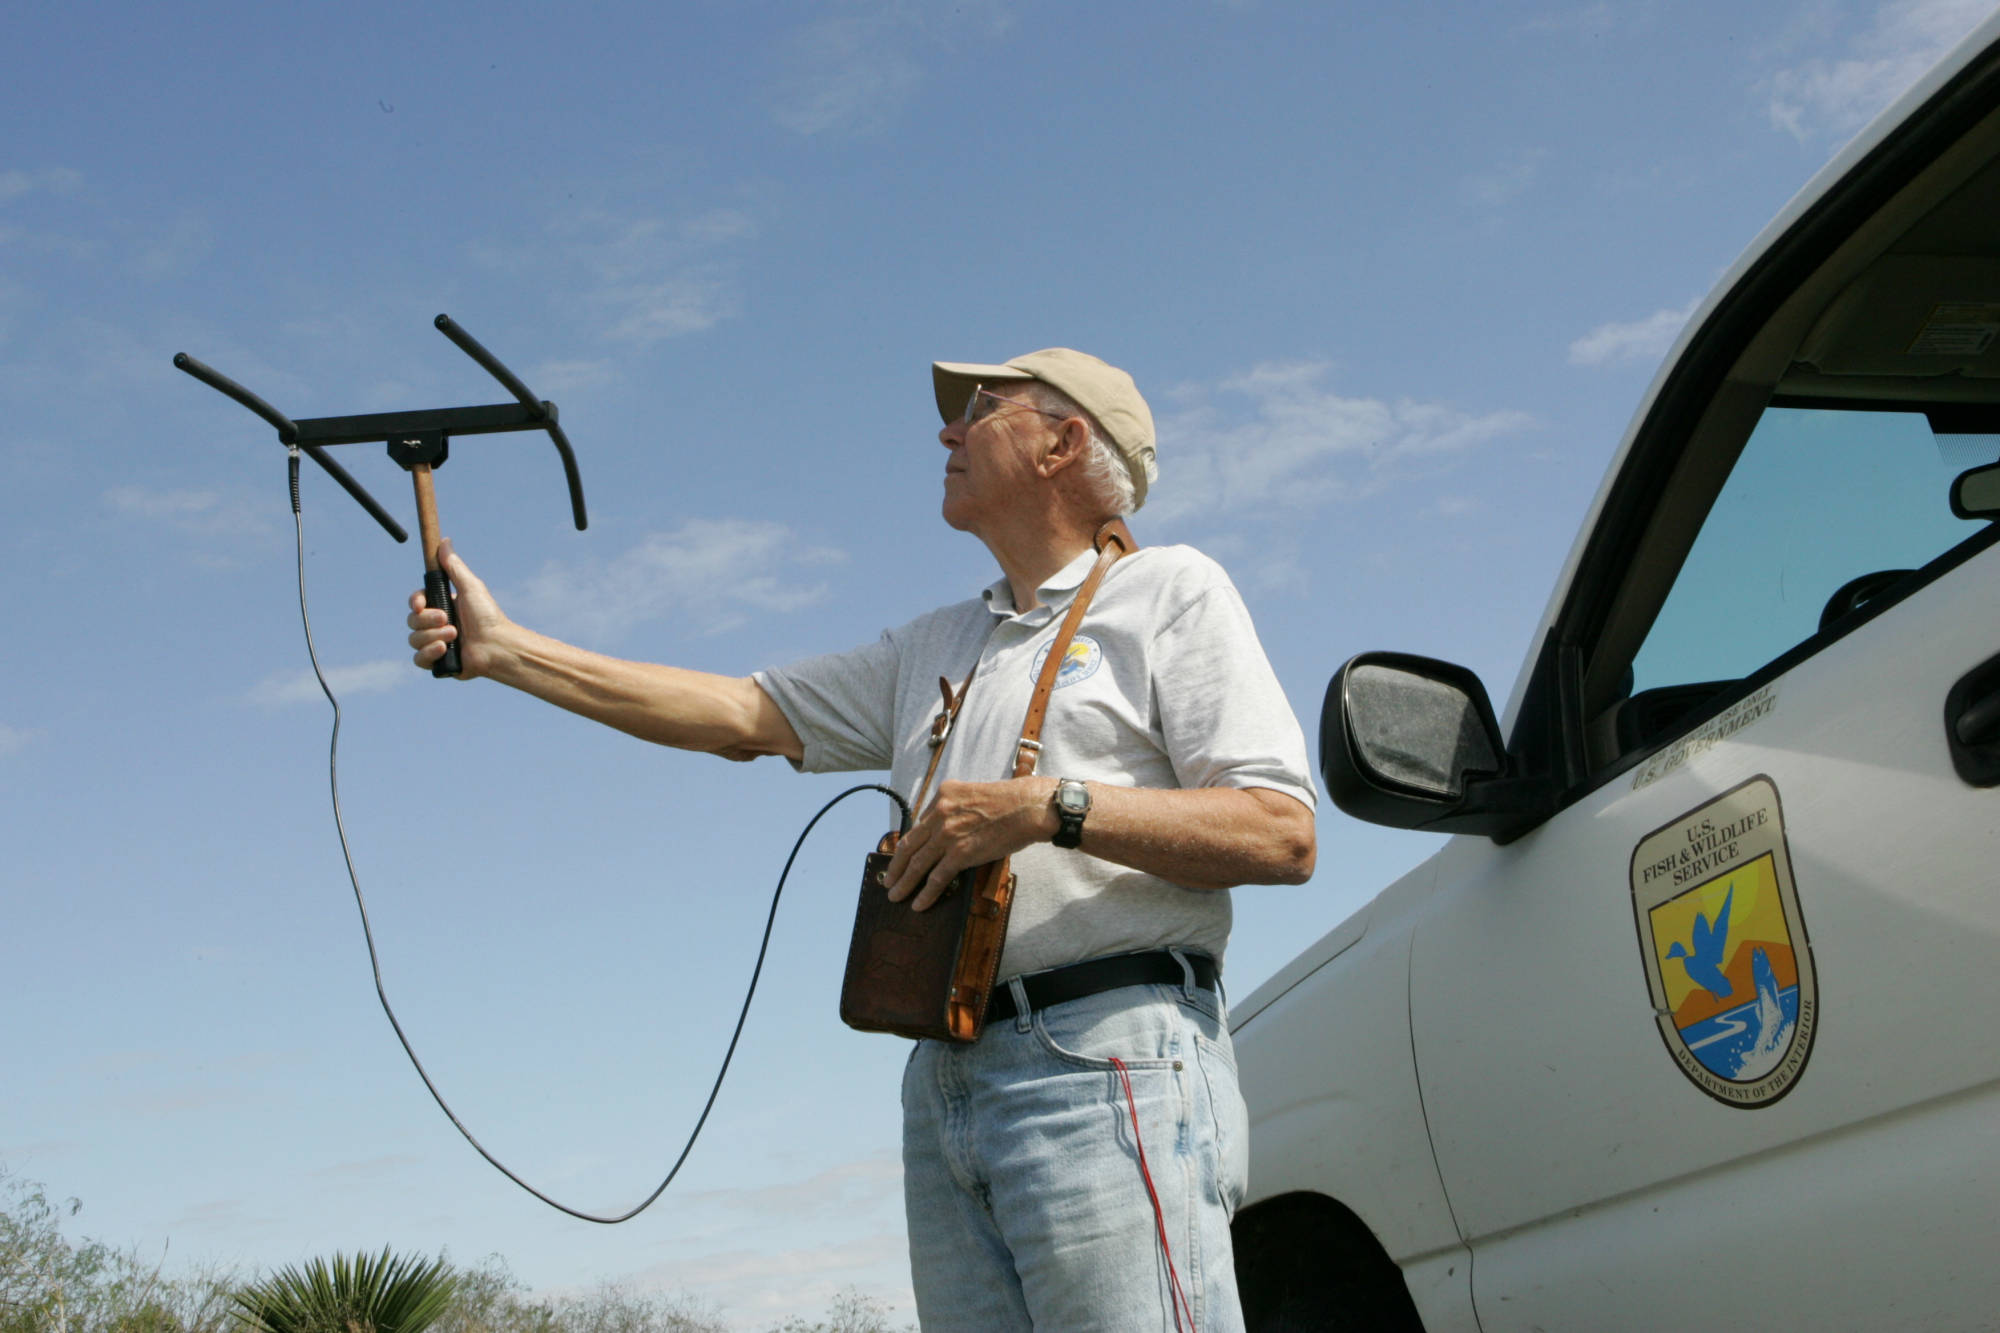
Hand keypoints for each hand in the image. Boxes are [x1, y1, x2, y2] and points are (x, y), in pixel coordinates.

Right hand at [406, 539, 507, 677]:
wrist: (498, 646)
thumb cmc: (488, 616)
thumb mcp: (470, 587)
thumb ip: (454, 566)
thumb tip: (444, 541)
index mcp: (441, 606)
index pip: (416, 602)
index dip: (415, 602)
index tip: (421, 604)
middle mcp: (435, 625)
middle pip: (412, 620)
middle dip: (428, 620)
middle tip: (448, 619)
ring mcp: (435, 643)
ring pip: (413, 639)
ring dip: (433, 636)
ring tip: (455, 635)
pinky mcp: (437, 663)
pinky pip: (418, 659)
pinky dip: (429, 654)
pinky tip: (444, 649)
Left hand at [884, 777, 1056, 910]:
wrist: (1028, 807)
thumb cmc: (1009, 802)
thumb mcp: (973, 794)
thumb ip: (955, 809)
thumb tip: (945, 832)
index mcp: (942, 795)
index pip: (919, 824)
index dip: (909, 844)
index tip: (902, 856)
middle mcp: (939, 813)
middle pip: (909, 845)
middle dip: (895, 866)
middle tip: (888, 879)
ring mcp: (947, 834)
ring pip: (917, 864)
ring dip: (904, 883)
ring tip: (895, 895)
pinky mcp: (960, 853)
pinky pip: (936, 878)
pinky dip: (926, 893)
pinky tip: (919, 904)